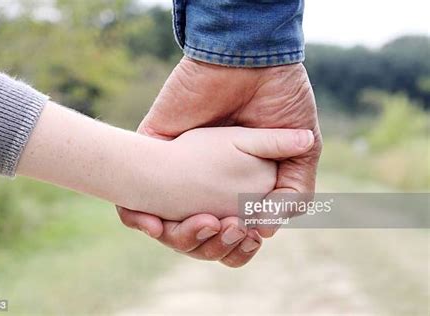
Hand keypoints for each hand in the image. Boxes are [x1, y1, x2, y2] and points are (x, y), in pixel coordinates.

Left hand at [118, 57, 321, 266]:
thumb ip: (294, 190)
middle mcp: (208, 182)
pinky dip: (138, 220)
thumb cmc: (281, 98)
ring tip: (204, 222)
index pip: (232, 232)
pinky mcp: (152, 151)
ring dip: (181, 237)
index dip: (238, 244)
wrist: (250, 59)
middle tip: (226, 227)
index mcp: (241, 185)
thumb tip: (265, 230)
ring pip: (166, 226)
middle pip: (198, 236)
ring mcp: (179, 168)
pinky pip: (131, 200)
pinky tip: (154, 224)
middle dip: (211, 244)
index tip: (246, 233)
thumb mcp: (303, 148)